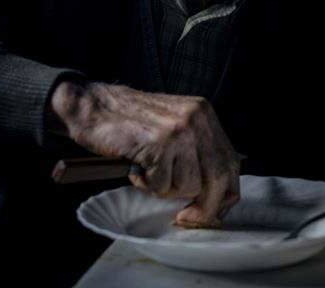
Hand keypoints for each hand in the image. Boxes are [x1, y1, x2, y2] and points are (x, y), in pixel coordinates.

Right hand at [50, 80, 240, 226]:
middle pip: (218, 179)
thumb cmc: (130, 122)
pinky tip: (135, 166)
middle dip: (204, 207)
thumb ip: (196, 151)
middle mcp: (197, 119)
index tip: (212, 210)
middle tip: (185, 218)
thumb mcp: (174, 126)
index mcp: (204, 113)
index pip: (231, 163)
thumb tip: (215, 195)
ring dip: (165, 188)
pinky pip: (161, 184)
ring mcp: (179, 130)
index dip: (225, 193)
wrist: (93, 106)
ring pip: (188, 186)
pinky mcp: (159, 144)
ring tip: (147, 171)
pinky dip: (146, 183)